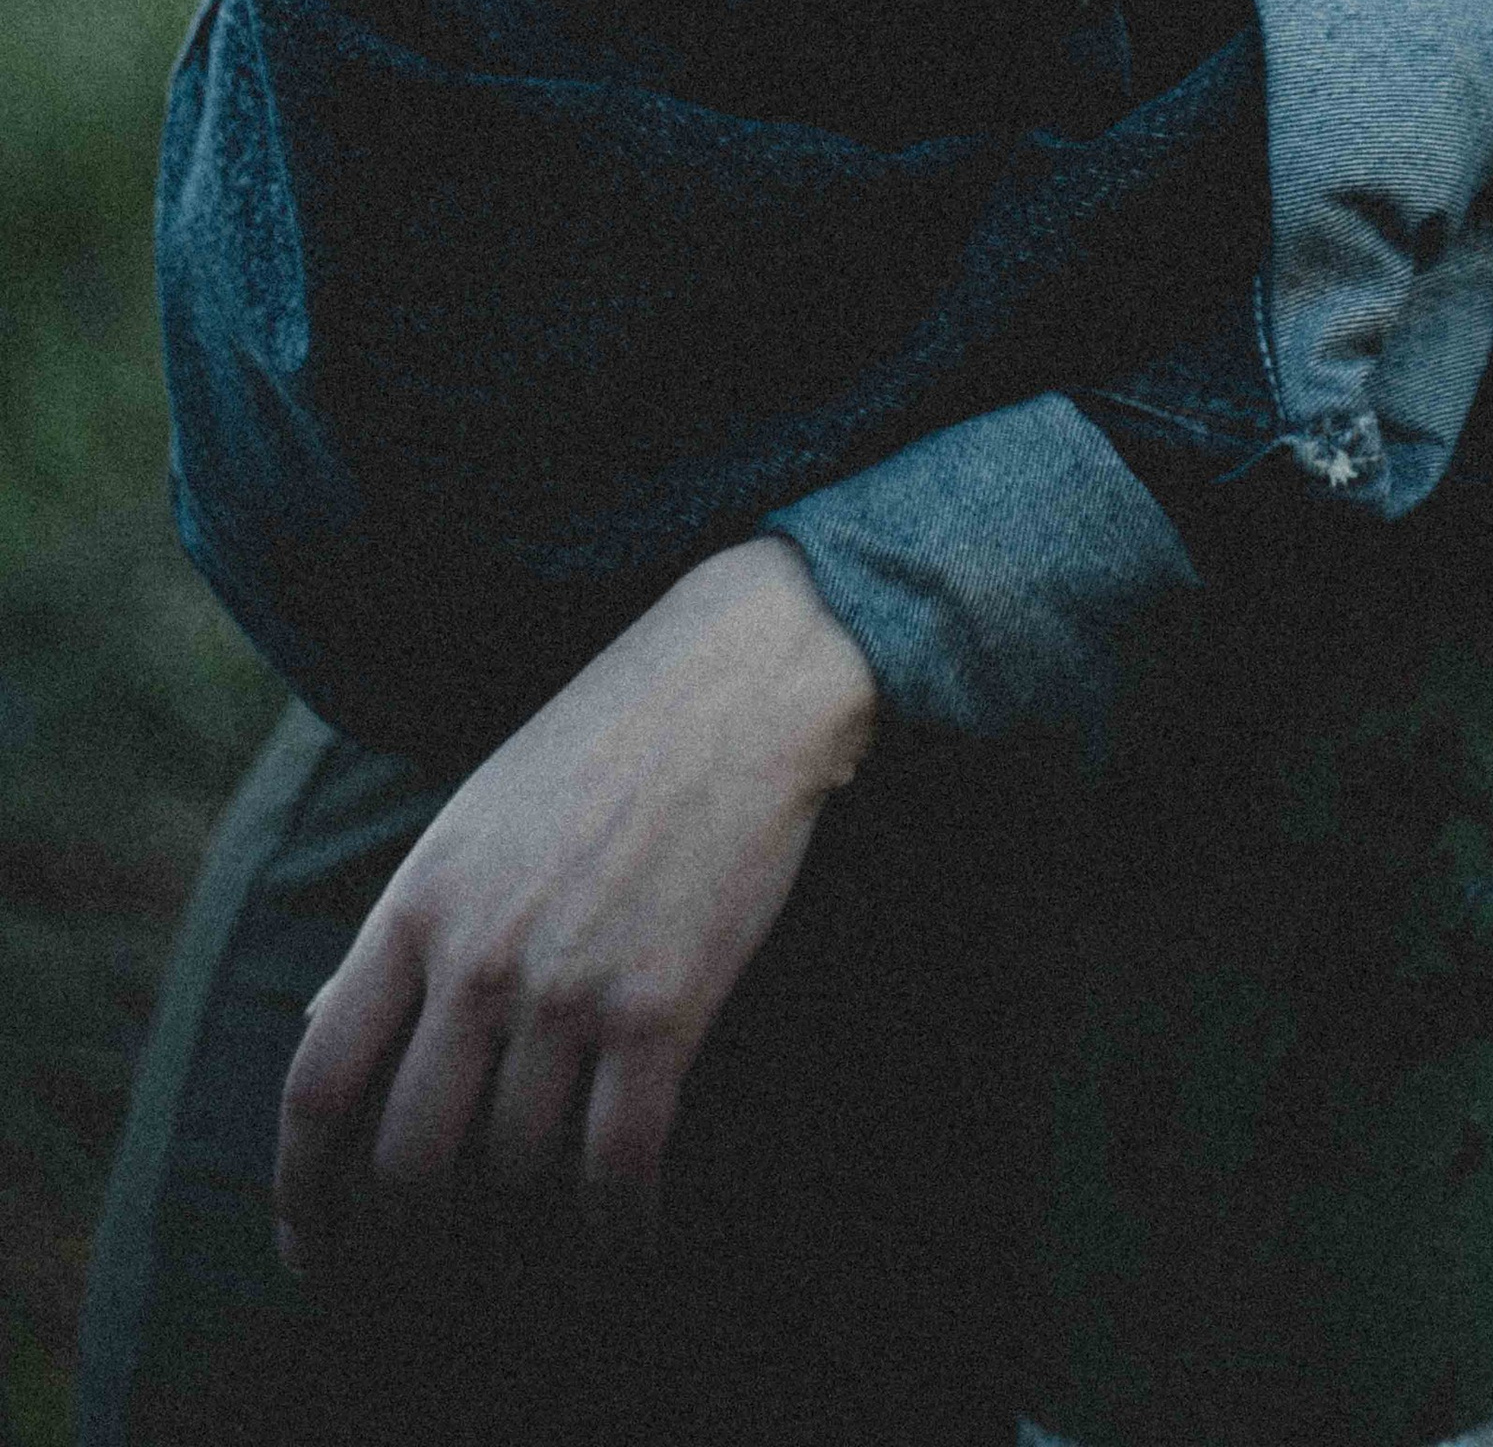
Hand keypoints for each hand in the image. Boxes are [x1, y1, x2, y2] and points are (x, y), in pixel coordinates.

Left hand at [275, 537, 878, 1274]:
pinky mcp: (663, 1009)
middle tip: (438, 1261)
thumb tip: (314, 1025)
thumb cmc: (604, 741)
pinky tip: (627, 1245)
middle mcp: (478, 956)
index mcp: (416, 903)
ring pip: (515, 1168)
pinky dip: (618, 1230)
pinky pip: (618, 1168)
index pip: (318, 1083)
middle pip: (407, 1157)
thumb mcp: (471, 818)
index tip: (313, 1248)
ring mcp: (569, 987)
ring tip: (553, 1221)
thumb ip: (398, 928)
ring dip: (532, 1217)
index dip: (301, 1191)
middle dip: (412, 1233)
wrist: (739, 681)